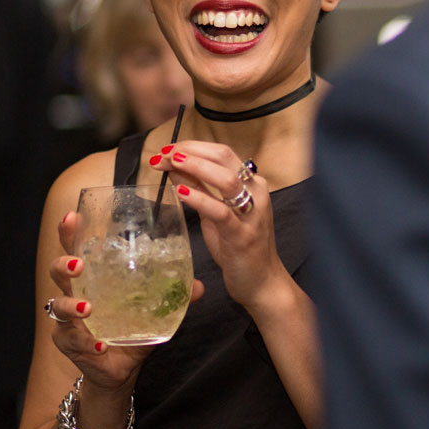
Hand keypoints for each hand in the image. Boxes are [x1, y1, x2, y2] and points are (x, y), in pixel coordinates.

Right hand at [45, 211, 204, 394]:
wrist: (120, 369)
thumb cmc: (131, 330)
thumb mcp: (153, 311)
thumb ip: (173, 297)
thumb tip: (198, 286)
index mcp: (92, 277)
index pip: (76, 248)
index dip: (70, 232)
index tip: (72, 216)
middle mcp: (74, 294)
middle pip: (57, 271)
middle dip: (64, 264)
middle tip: (79, 264)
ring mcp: (68, 319)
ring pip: (57, 306)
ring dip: (71, 305)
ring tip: (88, 308)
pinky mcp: (68, 343)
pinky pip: (72, 340)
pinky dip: (87, 343)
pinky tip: (101, 345)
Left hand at [156, 141, 286, 310]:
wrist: (262, 282)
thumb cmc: (238, 246)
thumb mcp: (216, 213)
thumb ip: (200, 189)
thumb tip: (175, 167)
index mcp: (250, 184)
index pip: (221, 153)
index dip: (192, 146)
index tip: (167, 149)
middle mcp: (255, 193)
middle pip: (224, 157)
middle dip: (191, 151)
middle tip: (165, 153)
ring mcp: (251, 214)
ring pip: (226, 179)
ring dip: (196, 167)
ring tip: (172, 163)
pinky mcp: (242, 236)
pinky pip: (220, 212)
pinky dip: (199, 198)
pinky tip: (180, 192)